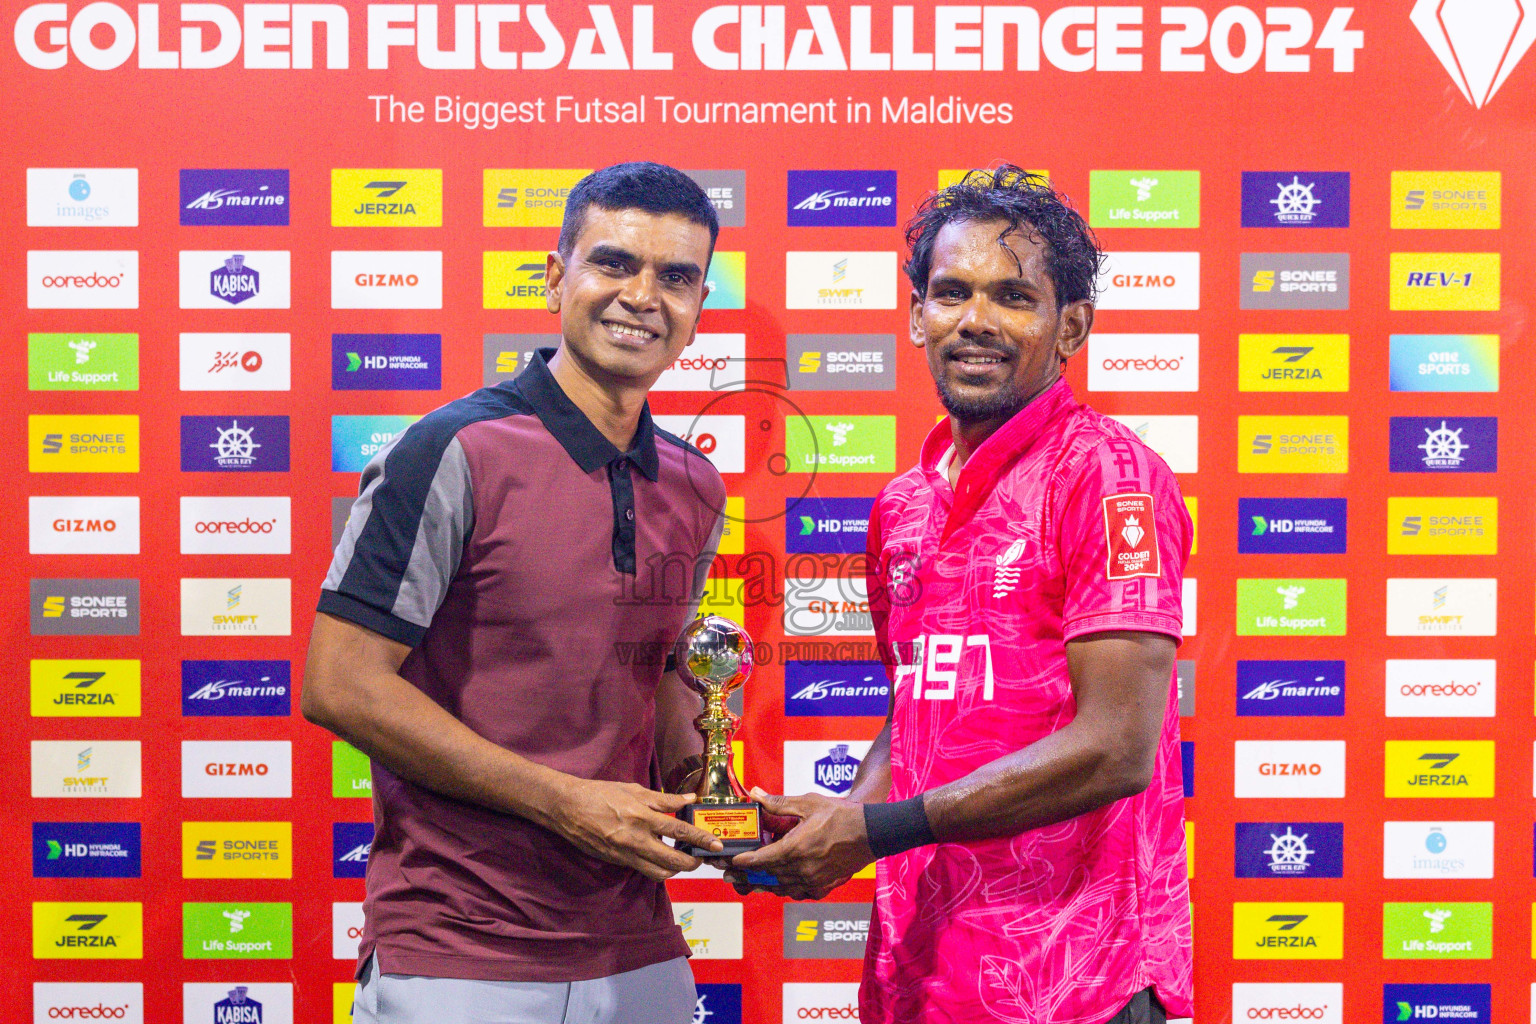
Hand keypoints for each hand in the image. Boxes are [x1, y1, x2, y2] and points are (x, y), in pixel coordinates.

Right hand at [550, 780, 723, 880]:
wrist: (567, 808)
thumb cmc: (600, 793)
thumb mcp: (634, 790)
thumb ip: (663, 798)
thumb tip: (688, 798)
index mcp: (642, 816)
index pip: (679, 830)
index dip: (700, 839)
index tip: (716, 845)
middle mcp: (635, 839)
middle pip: (673, 861)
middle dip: (692, 863)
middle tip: (700, 857)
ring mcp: (625, 854)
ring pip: (658, 872)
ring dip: (674, 869)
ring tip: (681, 858)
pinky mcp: (616, 862)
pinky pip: (642, 869)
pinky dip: (655, 866)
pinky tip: (659, 856)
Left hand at [727, 788, 873, 896]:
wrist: (872, 833)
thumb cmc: (842, 816)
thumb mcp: (808, 804)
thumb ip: (780, 803)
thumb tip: (757, 794)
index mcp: (795, 848)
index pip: (761, 859)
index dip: (744, 862)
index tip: (732, 862)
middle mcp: (802, 868)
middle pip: (768, 876)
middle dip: (749, 875)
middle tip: (733, 874)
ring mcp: (813, 880)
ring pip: (782, 887)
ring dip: (766, 884)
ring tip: (753, 881)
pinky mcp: (824, 885)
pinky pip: (799, 892)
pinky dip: (787, 888)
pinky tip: (782, 883)